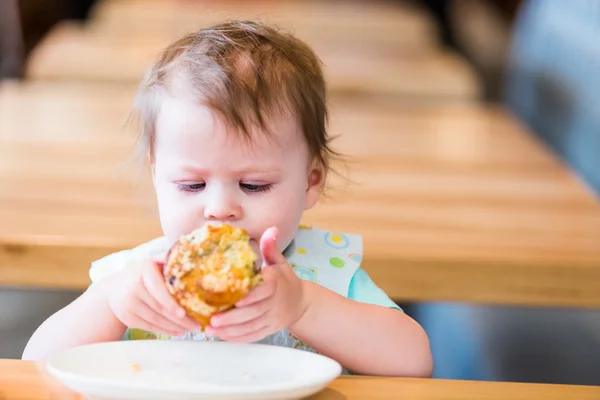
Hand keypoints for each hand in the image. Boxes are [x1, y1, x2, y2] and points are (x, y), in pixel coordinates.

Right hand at [102, 255, 198, 335]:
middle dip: (180, 319)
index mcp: (143, 270)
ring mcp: (128, 304)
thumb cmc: (142, 273)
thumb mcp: (153, 262)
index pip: (158, 290)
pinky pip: (149, 326)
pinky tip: (178, 332)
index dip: (171, 303)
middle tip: (197, 324)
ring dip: (175, 327)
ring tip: (191, 329)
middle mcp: (132, 288)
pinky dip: (165, 331)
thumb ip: (169, 259)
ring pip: (155, 320)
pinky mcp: (127, 318)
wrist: (113, 288)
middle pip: (159, 308)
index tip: (184, 313)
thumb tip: (194, 254)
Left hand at [207, 227, 307, 341]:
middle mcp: (275, 302)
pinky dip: (238, 338)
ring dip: (231, 330)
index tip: (234, 300)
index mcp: (276, 283)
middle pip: (254, 311)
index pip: (265, 289)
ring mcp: (273, 318)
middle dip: (232, 318)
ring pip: (252, 326)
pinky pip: (253, 335)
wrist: (300, 303)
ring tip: (210, 330)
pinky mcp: (270, 329)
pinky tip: (222, 335)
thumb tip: (272, 229)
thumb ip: (270, 247)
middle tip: (212, 319)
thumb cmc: (284, 279)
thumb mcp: (279, 262)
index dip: (250, 296)